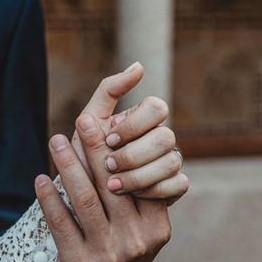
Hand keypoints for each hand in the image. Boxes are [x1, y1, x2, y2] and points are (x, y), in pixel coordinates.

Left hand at [35, 116, 170, 261]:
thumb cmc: (123, 245)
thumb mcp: (143, 225)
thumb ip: (140, 192)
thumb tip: (120, 141)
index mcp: (156, 226)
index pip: (140, 179)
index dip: (120, 150)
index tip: (106, 122)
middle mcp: (136, 240)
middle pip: (112, 183)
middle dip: (95, 147)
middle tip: (83, 120)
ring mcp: (108, 254)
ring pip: (84, 199)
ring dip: (68, 165)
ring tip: (55, 141)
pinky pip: (60, 223)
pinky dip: (48, 198)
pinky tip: (40, 179)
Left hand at [72, 63, 187, 204]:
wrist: (82, 194)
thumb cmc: (85, 154)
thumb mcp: (89, 120)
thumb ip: (109, 90)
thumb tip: (139, 66)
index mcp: (144, 119)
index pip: (157, 107)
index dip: (134, 125)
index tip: (109, 140)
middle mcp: (161, 138)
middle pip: (166, 136)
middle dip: (134, 154)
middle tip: (108, 166)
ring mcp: (170, 162)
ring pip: (172, 161)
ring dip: (140, 174)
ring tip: (113, 185)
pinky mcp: (174, 186)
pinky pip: (179, 184)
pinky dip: (154, 190)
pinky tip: (132, 195)